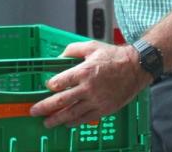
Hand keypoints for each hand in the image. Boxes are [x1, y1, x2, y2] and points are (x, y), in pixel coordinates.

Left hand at [30, 41, 146, 127]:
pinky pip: (86, 118)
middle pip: (62, 100)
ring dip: (57, 119)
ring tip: (47, 122)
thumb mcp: (91, 46)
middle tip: (34, 111)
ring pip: (72, 113)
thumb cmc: (114, 56)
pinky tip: (66, 124)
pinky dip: (74, 122)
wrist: (136, 68)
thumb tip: (59, 57)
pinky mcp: (104, 109)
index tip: (46, 87)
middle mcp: (88, 88)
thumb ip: (72, 50)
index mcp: (84, 71)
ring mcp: (96, 100)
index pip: (60, 82)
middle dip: (46, 107)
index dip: (50, 86)